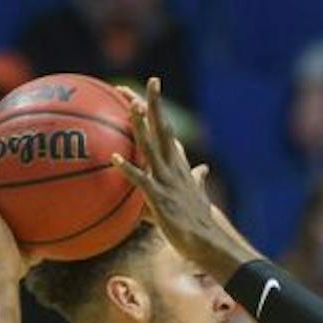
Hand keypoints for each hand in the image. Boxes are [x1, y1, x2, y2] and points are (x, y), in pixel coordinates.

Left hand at [113, 78, 253, 277]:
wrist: (207, 241)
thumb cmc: (198, 221)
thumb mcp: (197, 195)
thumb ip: (196, 179)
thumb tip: (204, 169)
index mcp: (180, 164)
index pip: (167, 130)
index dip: (158, 109)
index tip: (149, 88)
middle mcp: (174, 167)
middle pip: (163, 129)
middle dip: (154, 104)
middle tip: (147, 81)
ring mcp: (167, 181)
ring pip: (151, 148)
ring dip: (141, 127)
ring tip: (131, 107)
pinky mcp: (160, 199)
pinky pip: (141, 181)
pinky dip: (128, 169)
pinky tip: (114, 158)